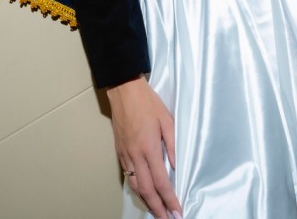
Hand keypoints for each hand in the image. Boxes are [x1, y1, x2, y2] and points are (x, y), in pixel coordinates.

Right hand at [107, 76, 181, 218]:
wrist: (124, 91)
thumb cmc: (148, 102)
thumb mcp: (167, 119)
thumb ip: (173, 144)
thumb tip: (177, 165)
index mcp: (149, 148)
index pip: (161, 181)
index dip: (169, 199)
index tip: (177, 211)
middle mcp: (135, 155)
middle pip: (146, 190)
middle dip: (157, 208)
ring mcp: (125, 155)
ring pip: (135, 185)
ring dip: (146, 201)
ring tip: (157, 210)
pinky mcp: (119, 152)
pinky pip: (128, 175)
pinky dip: (136, 187)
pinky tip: (143, 191)